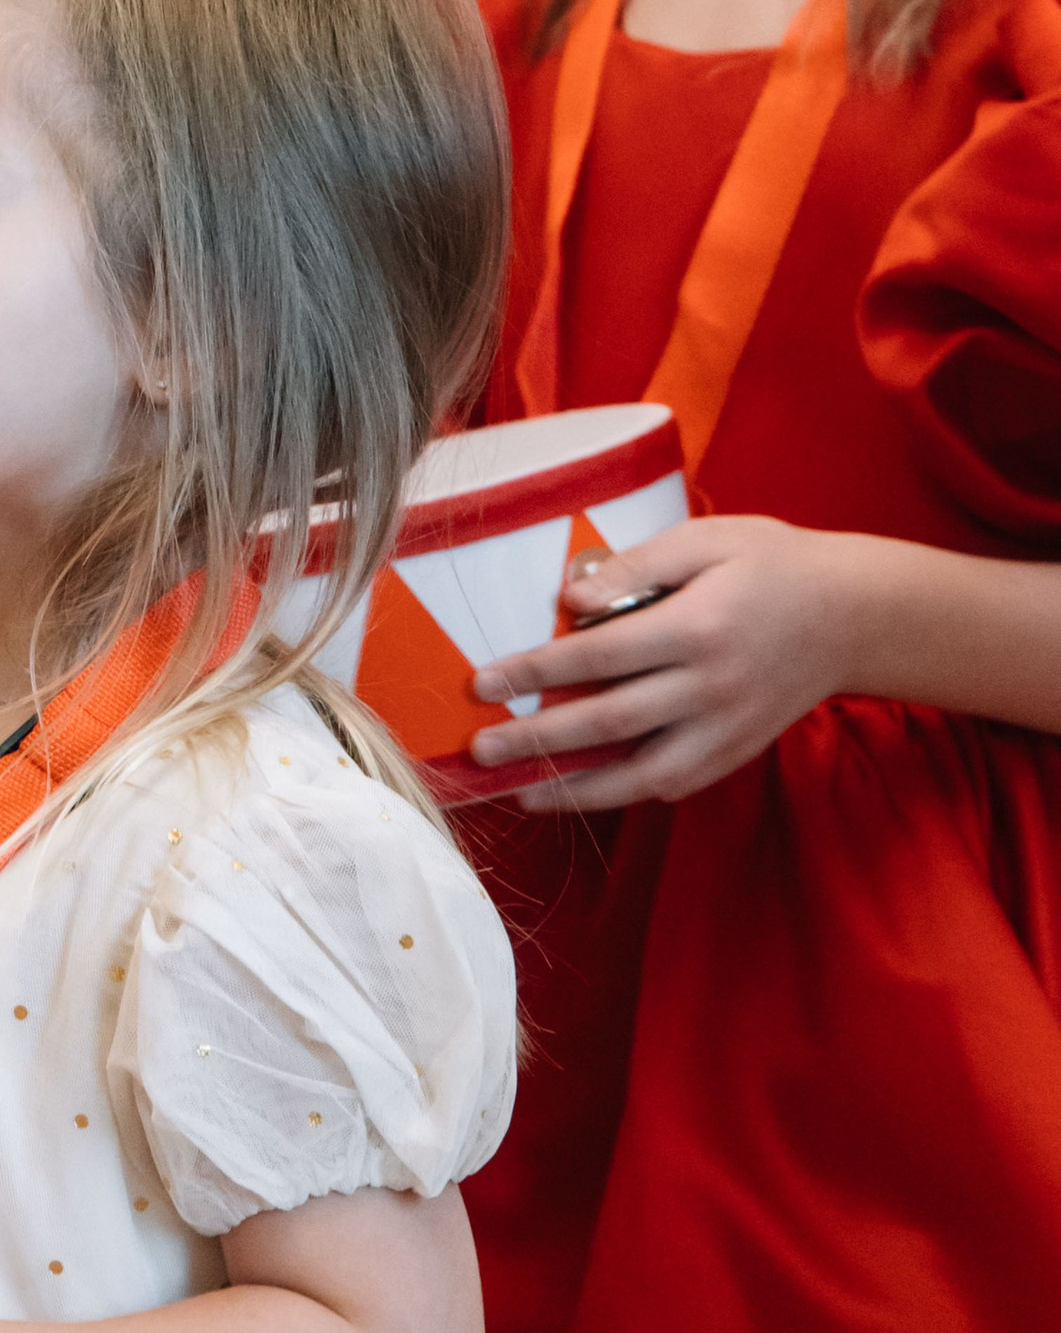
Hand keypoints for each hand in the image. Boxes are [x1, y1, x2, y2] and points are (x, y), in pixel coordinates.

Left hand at [466, 512, 859, 810]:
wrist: (853, 615)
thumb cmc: (772, 564)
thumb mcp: (707, 540)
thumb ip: (637, 566)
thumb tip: (571, 599)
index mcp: (697, 628)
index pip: (599, 657)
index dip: (537, 671)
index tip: (485, 682)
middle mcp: (710, 688)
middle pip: (609, 722)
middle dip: (538, 739)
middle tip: (480, 750)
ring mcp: (727, 729)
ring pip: (642, 773)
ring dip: (577, 789)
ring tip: (523, 792)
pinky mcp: (738, 752)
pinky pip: (677, 783)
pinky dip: (629, 793)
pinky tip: (587, 792)